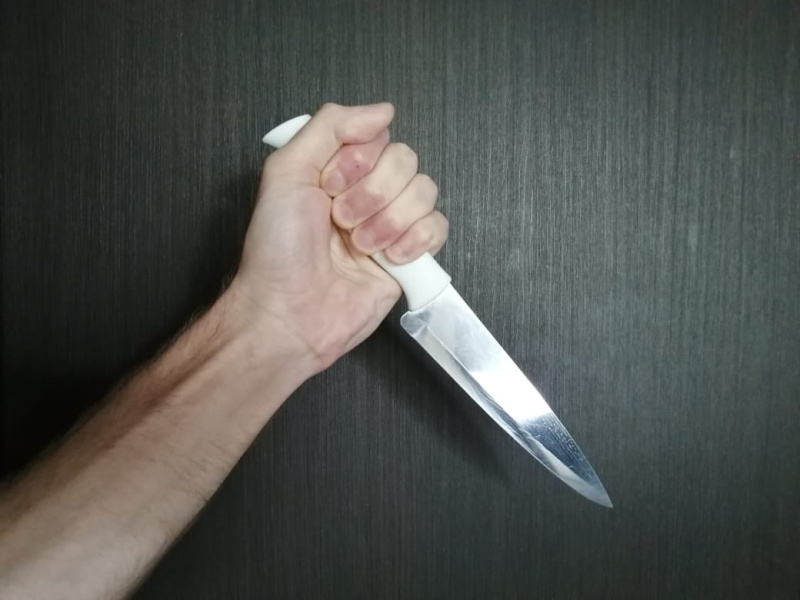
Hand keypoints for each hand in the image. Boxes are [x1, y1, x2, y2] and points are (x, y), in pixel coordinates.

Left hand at [229, 103, 448, 372]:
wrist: (289, 313)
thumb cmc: (278, 250)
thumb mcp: (286, 172)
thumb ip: (330, 127)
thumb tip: (383, 110)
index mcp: (338, 169)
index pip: (378, 137)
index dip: (357, 160)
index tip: (328, 187)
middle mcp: (367, 193)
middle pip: (406, 161)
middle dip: (373, 193)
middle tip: (341, 221)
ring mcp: (390, 224)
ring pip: (425, 192)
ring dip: (389, 220)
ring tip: (359, 247)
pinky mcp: (409, 258)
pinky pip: (438, 228)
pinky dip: (415, 241)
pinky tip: (388, 259)